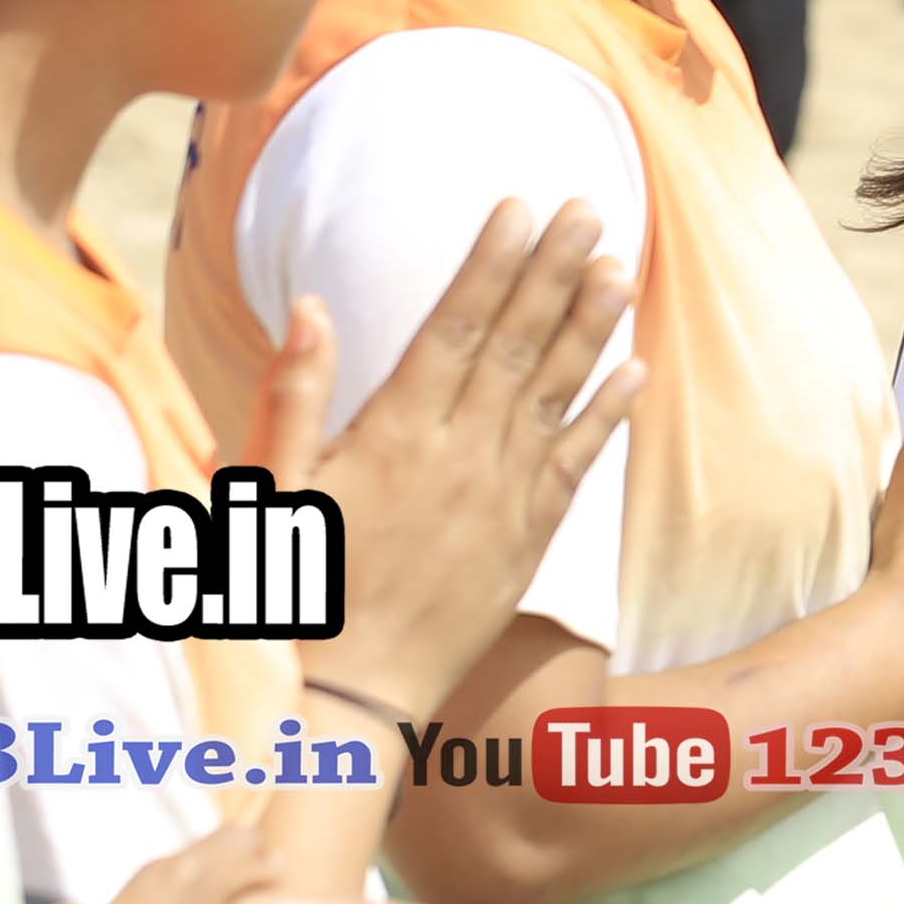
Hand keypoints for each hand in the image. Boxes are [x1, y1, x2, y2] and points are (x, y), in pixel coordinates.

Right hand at [248, 204, 641, 724]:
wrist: (349, 696)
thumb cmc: (292, 589)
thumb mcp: (268, 491)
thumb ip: (292, 398)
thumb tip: (311, 308)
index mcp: (393, 436)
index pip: (454, 328)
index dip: (491, 264)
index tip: (521, 208)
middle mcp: (459, 457)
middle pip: (515, 346)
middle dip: (554, 272)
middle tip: (592, 207)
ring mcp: (501, 498)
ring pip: (554, 396)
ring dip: (590, 328)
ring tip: (621, 267)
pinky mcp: (528, 540)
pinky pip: (577, 467)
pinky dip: (607, 417)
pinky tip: (635, 373)